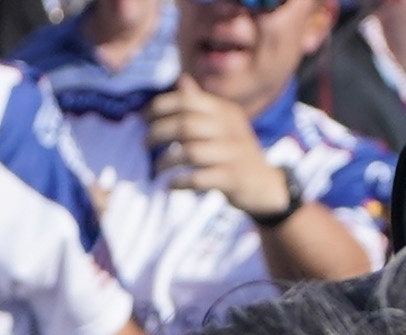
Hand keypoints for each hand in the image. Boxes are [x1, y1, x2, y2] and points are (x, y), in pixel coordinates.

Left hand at [145, 75, 288, 219]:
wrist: (262, 183)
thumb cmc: (232, 150)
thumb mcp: (221, 122)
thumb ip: (200, 103)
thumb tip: (181, 78)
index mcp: (225, 111)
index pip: (188, 101)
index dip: (160, 106)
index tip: (142, 118)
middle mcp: (230, 128)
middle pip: (186, 125)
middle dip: (158, 132)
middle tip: (143, 143)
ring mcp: (232, 153)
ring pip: (191, 152)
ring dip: (167, 160)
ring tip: (157, 167)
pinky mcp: (232, 178)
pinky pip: (199, 179)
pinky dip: (180, 182)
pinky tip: (170, 184)